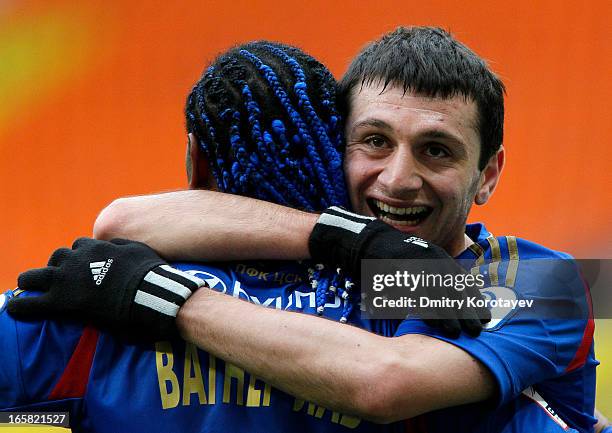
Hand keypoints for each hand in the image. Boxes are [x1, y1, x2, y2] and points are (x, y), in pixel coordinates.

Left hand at [8, 238, 204, 339]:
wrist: (151, 296)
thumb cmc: (151, 277)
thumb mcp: (138, 250)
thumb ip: (121, 246)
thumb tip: (114, 246)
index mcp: (96, 248)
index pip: (79, 248)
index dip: (80, 261)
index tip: (84, 271)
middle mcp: (77, 260)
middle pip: (55, 258)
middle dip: (55, 269)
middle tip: (59, 283)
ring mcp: (66, 281)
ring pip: (33, 276)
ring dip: (35, 284)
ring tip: (35, 295)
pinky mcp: (60, 303)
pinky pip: (28, 304)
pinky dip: (20, 307)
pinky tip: (17, 311)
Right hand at [308, 207, 490, 336]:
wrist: (365, 240)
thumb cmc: (393, 256)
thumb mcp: (418, 262)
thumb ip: (434, 277)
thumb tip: (451, 298)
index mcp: (439, 257)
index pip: (463, 281)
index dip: (474, 300)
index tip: (484, 317)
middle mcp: (432, 260)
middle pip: (454, 289)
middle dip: (466, 311)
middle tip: (476, 330)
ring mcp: (416, 265)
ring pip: (437, 293)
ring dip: (448, 315)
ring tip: (456, 332)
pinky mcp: (401, 271)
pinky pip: (416, 294)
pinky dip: (426, 309)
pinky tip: (433, 323)